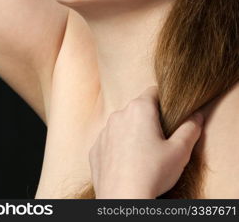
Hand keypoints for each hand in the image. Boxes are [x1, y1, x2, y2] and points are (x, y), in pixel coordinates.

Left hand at [88, 85, 203, 198]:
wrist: (123, 200)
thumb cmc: (153, 173)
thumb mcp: (180, 151)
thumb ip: (190, 129)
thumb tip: (197, 116)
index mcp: (139, 109)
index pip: (154, 92)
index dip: (165, 102)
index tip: (171, 116)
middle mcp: (118, 115)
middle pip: (138, 109)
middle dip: (149, 120)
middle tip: (162, 141)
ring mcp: (104, 132)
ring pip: (122, 125)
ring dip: (132, 134)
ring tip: (145, 156)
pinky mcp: (95, 149)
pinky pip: (110, 142)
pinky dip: (119, 149)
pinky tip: (129, 165)